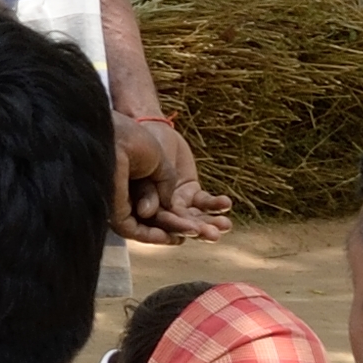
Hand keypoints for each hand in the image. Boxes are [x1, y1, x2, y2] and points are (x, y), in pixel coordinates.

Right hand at [118, 115, 230, 242]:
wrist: (150, 127)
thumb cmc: (137, 143)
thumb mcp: (141, 167)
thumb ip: (145, 191)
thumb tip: (148, 213)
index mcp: (136, 206)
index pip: (150, 224)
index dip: (164, 232)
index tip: (180, 236)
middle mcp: (156, 208)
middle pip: (175, 224)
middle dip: (194, 230)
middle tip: (211, 234)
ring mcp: (174, 201)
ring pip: (192, 216)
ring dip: (209, 221)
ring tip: (225, 225)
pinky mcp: (189, 191)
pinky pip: (204, 202)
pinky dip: (215, 204)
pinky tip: (226, 203)